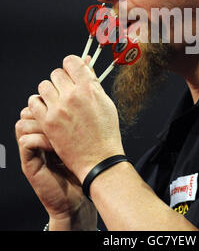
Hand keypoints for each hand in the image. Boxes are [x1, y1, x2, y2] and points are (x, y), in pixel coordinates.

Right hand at [15, 106, 96, 229]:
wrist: (81, 193)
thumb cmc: (84, 164)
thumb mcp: (82, 136)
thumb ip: (76, 117)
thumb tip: (83, 93)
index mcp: (48, 127)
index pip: (40, 103)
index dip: (50, 99)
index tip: (68, 102)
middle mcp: (37, 136)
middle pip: (29, 109)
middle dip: (45, 109)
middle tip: (63, 115)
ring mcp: (32, 150)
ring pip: (24, 123)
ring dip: (43, 123)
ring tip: (61, 131)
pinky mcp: (29, 163)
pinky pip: (26, 141)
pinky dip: (41, 139)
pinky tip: (56, 145)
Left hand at [29, 55, 124, 182]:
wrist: (98, 158)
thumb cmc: (105, 132)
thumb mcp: (105, 102)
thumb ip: (93, 82)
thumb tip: (85, 64)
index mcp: (88, 88)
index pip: (71, 61)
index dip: (72, 65)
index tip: (72, 71)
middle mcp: (72, 96)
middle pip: (56, 73)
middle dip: (62, 79)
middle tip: (67, 89)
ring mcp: (58, 109)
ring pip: (44, 85)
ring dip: (50, 90)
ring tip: (57, 99)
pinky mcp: (47, 122)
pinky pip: (33, 102)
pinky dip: (39, 103)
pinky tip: (48, 108)